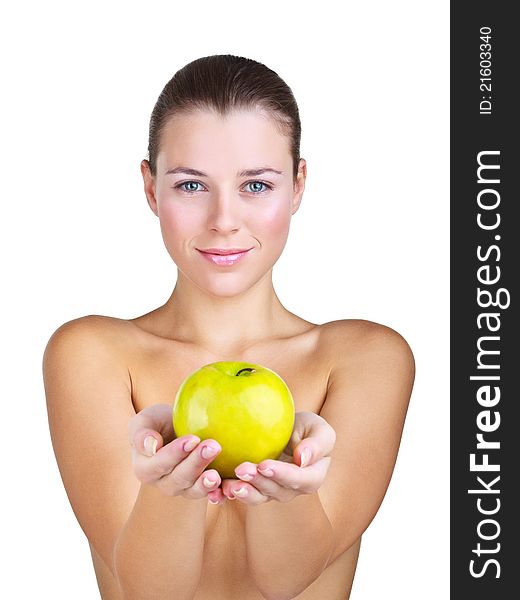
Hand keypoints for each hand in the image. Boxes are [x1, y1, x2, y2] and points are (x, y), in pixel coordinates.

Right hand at [128, 403, 226, 502]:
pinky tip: (227, 489)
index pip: (159, 464)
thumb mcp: (146, 420)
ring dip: (206, 483)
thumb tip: (150, 446)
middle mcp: (163, 483)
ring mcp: (183, 488)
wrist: (177, 429)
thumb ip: (141, 433)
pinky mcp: (201, 488)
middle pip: (179, 478)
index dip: (175, 453)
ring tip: (217, 475)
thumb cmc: (159, 422)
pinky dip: (218, 494)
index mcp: (145, 468)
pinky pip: (210, 495)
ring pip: (194, 490)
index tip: (192, 439)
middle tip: (213, 446)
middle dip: (196, 463)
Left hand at [220, 411, 335, 504]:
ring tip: (228, 485)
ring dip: (243, 492)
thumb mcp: (319, 429)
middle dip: (258, 482)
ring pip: (258, 496)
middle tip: (241, 469)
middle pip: (275, 490)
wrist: (289, 430)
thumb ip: (317, 444)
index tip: (265, 465)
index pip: (299, 480)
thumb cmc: (308, 428)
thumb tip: (303, 459)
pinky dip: (228, 494)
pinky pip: (242, 493)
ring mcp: (271, 490)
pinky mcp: (253, 486)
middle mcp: (291, 489)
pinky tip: (216, 489)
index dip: (282, 475)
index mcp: (311, 477)